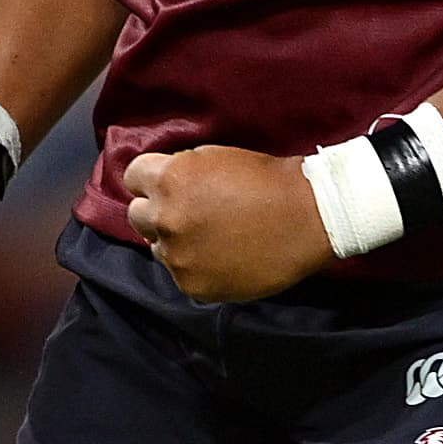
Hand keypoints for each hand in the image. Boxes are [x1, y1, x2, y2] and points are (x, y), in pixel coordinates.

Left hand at [123, 146, 334, 302]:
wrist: (309, 216)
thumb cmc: (268, 179)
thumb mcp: (215, 158)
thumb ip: (180, 173)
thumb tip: (161, 188)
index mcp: (171, 179)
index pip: (133, 177)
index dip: (151, 180)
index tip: (167, 186)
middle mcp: (166, 218)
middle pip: (137, 215)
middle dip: (158, 212)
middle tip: (188, 213)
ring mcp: (178, 255)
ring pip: (158, 248)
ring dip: (176, 242)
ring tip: (211, 239)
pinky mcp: (193, 284)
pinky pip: (181, 274)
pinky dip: (197, 267)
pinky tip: (223, 257)